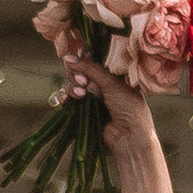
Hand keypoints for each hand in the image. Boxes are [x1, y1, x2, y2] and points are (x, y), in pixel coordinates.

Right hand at [64, 58, 161, 172]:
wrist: (128, 137)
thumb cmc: (128, 107)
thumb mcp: (111, 83)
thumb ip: (90, 69)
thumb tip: (68, 57)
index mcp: (112, 73)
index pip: (93, 59)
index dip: (83, 57)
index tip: (79, 55)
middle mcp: (100, 83)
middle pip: (78, 70)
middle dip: (77, 74)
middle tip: (84, 82)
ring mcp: (90, 97)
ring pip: (71, 84)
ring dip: (72, 87)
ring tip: (81, 95)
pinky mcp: (81, 111)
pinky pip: (67, 99)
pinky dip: (63, 98)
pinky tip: (64, 101)